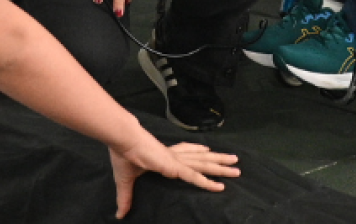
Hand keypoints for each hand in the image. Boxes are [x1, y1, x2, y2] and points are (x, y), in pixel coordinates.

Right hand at [109, 139, 239, 218]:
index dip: (197, 151)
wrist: (124, 140)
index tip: (208, 150)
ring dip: (220, 167)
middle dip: (218, 161)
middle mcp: (175, 156)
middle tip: (235, 163)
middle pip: (202, 158)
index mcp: (165, 156)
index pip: (186, 153)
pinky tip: (219, 186)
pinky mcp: (174, 167)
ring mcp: (176, 161)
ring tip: (236, 167)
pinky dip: (207, 182)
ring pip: (204, 165)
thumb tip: (119, 215)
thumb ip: (126, 197)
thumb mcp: (126, 180)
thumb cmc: (123, 155)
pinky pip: (194, 176)